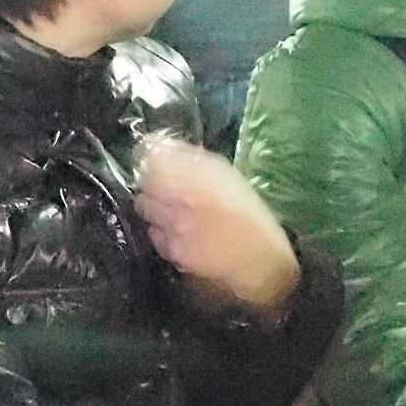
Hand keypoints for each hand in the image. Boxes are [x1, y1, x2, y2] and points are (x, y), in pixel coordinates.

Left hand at [136, 138, 300, 307]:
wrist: (260, 259)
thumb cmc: (248, 214)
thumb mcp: (225, 176)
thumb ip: (190, 158)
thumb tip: (156, 145)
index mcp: (199, 177)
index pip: (153, 160)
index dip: (152, 161)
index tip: (157, 165)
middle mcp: (183, 199)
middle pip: (144, 184)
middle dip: (151, 185)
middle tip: (165, 191)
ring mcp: (176, 227)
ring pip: (144, 209)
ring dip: (153, 208)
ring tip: (172, 212)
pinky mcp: (174, 250)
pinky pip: (154, 234)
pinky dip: (161, 232)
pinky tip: (178, 233)